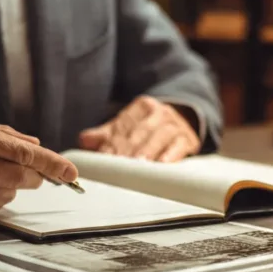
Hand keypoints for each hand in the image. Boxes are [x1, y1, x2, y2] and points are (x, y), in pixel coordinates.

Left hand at [78, 96, 200, 161]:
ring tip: (139, 164)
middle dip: (129, 148)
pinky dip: (171, 154)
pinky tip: (162, 163)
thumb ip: (105, 134)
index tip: (105, 157)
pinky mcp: (188, 139)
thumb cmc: (150, 129)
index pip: (124, 125)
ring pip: (160, 136)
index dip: (113, 142)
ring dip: (148, 151)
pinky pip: (179, 145)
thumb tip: (84, 140)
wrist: (186, 120)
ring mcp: (175, 125)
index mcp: (141, 107)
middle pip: (141, 131)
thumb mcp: (128, 126)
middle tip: (119, 164)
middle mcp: (159, 112)